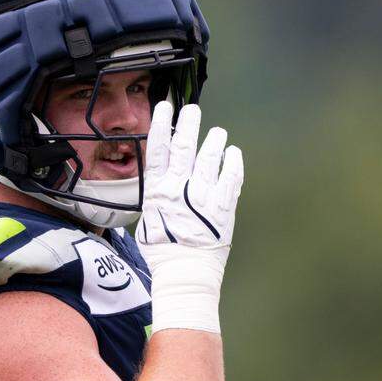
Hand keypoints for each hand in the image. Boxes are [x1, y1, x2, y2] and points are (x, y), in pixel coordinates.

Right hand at [137, 101, 242, 250]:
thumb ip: (156, 200)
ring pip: (210, 158)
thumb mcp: (148, 222)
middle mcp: (180, 189)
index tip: (164, 108)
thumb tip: (158, 188)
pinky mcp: (224, 206)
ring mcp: (203, 196)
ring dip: (214, 141)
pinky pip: (231, 177)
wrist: (185, 272)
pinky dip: (233, 162)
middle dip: (188, 124)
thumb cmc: (164, 253)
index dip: (161, 126)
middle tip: (193, 109)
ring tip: (218, 132)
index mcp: (158, 191)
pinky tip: (233, 153)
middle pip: (184, 147)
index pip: (158, 150)